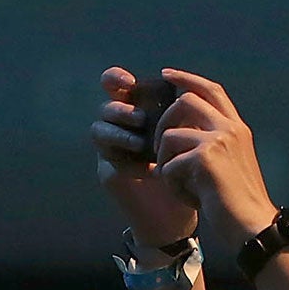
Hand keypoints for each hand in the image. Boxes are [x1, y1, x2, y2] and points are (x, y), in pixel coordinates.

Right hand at [92, 68, 199, 247]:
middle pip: (106, 107)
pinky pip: (107, 160)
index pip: (115, 85)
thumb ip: (184, 111)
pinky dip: (126, 161)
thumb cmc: (187, 165)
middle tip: (141, 118)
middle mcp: (120, 126)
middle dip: (120, 109)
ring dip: (119, 133)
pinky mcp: (109, 172)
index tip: (129, 81)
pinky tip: (147, 167)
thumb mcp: (190, 133)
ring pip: (98, 130)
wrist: (181, 210)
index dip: (115, 79)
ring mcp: (111, 149)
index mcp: (137, 108)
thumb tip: (187, 89)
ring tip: (141, 143)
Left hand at [152, 68, 278, 254]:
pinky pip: (168, 165)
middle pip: (185, 100)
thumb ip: (210, 145)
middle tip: (157, 146)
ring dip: (165, 160)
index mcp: (237, 128)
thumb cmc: (240, 204)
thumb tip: (176, 137)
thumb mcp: (230, 165)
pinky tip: (186, 197)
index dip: (187, 79)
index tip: (167, 75)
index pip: (211, 90)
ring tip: (176, 182)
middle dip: (163, 120)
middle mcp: (230, 128)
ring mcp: (218, 140)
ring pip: (170, 134)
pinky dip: (171, 184)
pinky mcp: (204, 158)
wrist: (254, 226)